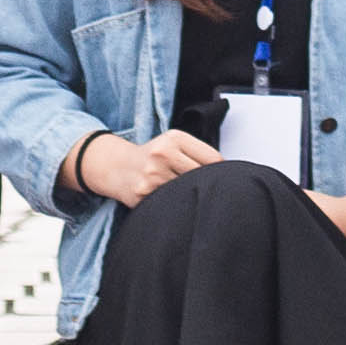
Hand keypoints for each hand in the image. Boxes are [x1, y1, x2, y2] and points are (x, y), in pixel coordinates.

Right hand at [76, 131, 217, 207]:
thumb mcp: (174, 143)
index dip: (222, 171)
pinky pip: (170, 205)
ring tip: (189, 196)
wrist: (118, 166)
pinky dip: (177, 206)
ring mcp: (152, 176)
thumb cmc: (154, 156)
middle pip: (201, 176)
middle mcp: (162, 154)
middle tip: (207, 190)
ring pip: (187, 192)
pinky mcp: (143, 196)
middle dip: (207, 185)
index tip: (224, 178)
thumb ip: (198, 153)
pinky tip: (175, 203)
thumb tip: (227, 171)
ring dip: (192, 197)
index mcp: (174, 138)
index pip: (212, 158)